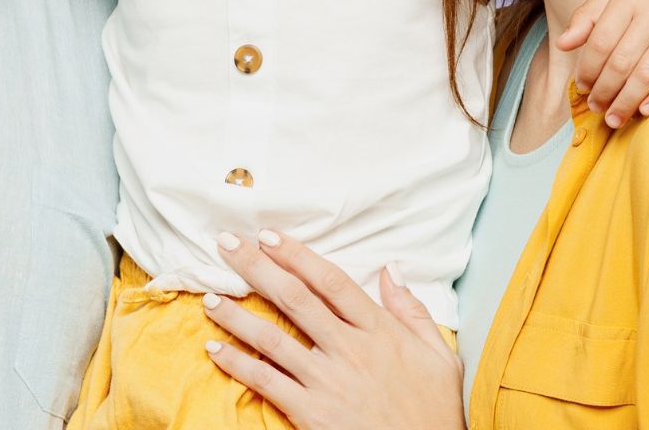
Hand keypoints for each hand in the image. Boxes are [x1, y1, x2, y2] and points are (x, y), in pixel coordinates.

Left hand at [203, 231, 463, 429]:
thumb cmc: (434, 410)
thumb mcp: (438, 356)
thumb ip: (412, 310)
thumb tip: (390, 269)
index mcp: (379, 331)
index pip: (330, 281)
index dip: (297, 255)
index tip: (269, 236)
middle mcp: (349, 349)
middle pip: (294, 298)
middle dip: (256, 267)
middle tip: (226, 245)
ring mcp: (327, 381)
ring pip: (272, 339)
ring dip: (236, 316)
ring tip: (210, 298)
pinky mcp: (311, 412)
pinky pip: (267, 383)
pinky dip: (238, 365)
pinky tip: (215, 350)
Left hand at [553, 0, 648, 127]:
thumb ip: (589, 15)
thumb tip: (562, 44)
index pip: (601, 41)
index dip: (588, 69)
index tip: (581, 86)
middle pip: (622, 62)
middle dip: (604, 91)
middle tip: (595, 107)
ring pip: (648, 74)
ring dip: (627, 101)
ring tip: (614, 118)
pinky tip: (644, 110)